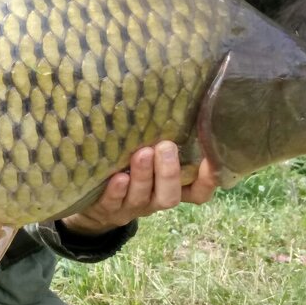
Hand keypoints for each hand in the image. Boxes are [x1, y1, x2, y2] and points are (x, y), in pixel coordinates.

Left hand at [61, 140, 217, 235]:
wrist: (95, 198)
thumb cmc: (129, 164)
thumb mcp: (150, 153)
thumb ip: (163, 137)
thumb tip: (175, 95)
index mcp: (171, 187)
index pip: (198, 191)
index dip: (208, 179)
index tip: (210, 158)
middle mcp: (154, 198)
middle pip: (170, 195)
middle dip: (169, 172)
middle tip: (166, 146)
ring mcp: (131, 206)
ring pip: (142, 197)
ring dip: (143, 176)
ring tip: (142, 153)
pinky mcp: (107, 209)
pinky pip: (113, 204)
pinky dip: (116, 191)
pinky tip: (118, 177)